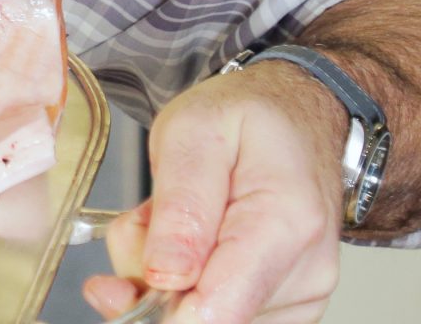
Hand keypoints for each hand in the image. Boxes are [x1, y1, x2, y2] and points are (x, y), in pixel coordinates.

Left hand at [83, 62, 349, 323]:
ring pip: (204, 319)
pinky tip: (191, 246)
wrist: (294, 117)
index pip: (218, 312)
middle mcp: (307, 270)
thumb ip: (179, 207)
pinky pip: (218, 315)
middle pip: (202, 318)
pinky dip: (188, 288)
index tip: (114, 285)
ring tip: (177, 221)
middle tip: (147, 222)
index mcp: (285, 223)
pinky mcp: (290, 306)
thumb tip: (166, 276)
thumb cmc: (247, 117)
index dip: (155, 307)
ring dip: (167, 281)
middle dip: (152, 280)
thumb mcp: (191, 132)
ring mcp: (303, 293)